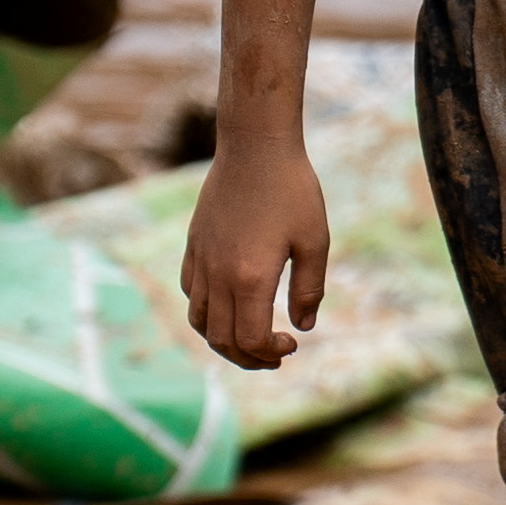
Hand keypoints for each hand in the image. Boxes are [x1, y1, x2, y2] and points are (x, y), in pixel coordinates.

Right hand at [179, 139, 330, 368]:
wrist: (255, 146)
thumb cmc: (292, 189)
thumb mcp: (315, 241)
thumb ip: (309, 289)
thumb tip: (304, 327)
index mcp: (250, 278)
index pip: (250, 339)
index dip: (269, 353)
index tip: (292, 343)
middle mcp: (218, 275)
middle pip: (220, 339)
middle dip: (247, 358)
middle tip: (275, 356)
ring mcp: (201, 260)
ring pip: (198, 321)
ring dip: (222, 340)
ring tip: (250, 340)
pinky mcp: (193, 245)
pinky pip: (190, 293)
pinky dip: (206, 312)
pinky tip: (232, 305)